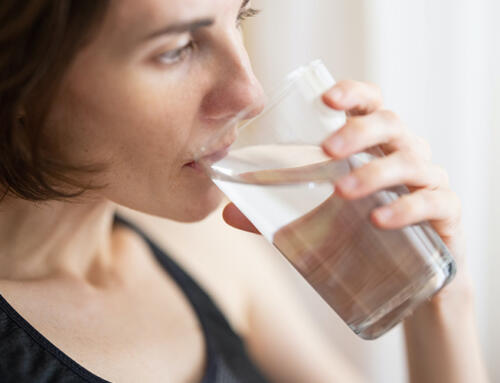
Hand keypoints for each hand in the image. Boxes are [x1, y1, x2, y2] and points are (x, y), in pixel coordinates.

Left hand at [223, 80, 470, 301]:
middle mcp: (403, 153)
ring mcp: (428, 181)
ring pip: (410, 160)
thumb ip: (275, 215)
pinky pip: (434, 202)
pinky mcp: (445, 213)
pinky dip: (407, 208)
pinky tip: (380, 220)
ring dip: (375, 172)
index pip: (369, 105)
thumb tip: (227, 213)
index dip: (352, 94)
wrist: (409, 279)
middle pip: (390, 124)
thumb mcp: (317, 221)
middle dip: (359, 132)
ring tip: (343, 192)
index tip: (326, 100)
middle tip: (328, 151)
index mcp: (373, 146)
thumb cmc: (360, 235)